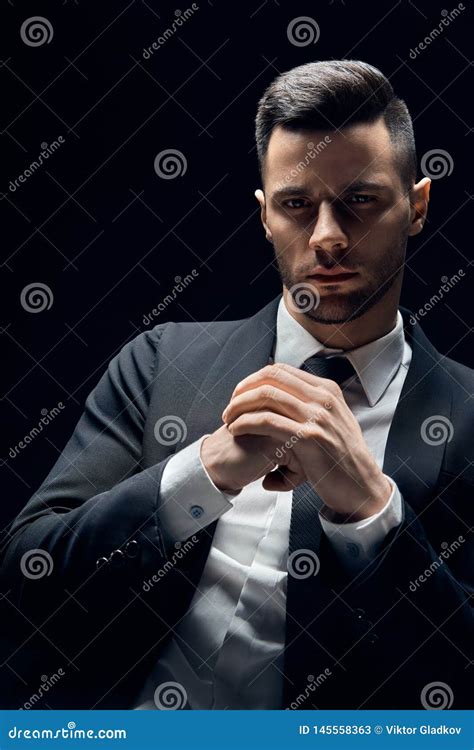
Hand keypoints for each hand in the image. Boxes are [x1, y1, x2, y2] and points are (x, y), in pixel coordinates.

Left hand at [220, 363, 391, 519]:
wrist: (361, 485)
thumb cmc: (342, 458)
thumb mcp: (333, 421)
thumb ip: (312, 405)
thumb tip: (286, 395)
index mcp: (326, 389)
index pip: (280, 370)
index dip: (253, 379)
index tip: (240, 395)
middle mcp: (323, 397)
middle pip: (270, 378)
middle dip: (243, 390)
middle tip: (229, 408)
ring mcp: (317, 416)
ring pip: (266, 396)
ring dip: (240, 407)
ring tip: (229, 421)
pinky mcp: (309, 437)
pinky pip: (268, 421)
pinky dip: (246, 423)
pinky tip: (237, 431)